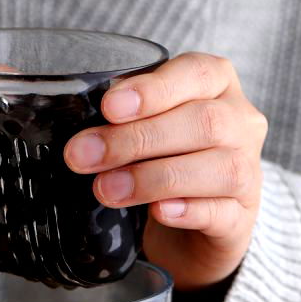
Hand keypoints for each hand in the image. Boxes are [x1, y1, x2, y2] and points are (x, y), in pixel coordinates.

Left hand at [63, 52, 268, 290]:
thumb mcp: (142, 130)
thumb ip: (115, 118)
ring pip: (218, 168)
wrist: (194, 228)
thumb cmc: (164, 164)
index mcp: (217, 87)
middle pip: (203, 122)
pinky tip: (159, 212)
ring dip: (154, 178)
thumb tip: (52, 109)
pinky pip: (221, 212)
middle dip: (137, 138)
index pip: (198, 73)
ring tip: (107, 190)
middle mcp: (241, 125)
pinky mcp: (240, 220)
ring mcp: (248, 174)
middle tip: (84, 156)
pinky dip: (187, 211)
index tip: (109, 107)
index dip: (154, 90)